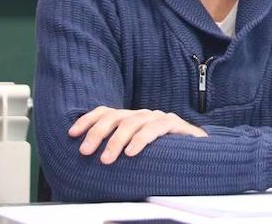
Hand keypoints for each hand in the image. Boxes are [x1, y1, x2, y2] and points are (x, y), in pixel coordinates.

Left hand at [69, 106, 206, 163]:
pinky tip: (132, 152)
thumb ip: (119, 148)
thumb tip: (91, 157)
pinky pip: (155, 128)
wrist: (199, 151)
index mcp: (132, 118)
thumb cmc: (164, 153)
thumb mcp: (137, 149)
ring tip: (106, 159)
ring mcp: (159, 117)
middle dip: (97, 133)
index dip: (88, 120)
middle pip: (116, 116)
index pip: (107, 112)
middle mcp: (143, 115)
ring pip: (133, 122)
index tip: (72, 133)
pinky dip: (141, 139)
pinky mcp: (175, 124)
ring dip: (116, 141)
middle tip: (85, 151)